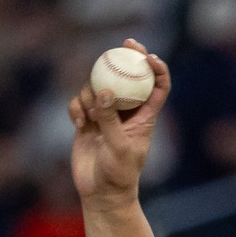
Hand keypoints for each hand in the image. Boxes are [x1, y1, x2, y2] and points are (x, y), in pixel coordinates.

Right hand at [67, 40, 170, 206]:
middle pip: (128, 76)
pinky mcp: (87, 121)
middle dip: (125, 57)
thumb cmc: (118, 174)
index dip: (157, 68)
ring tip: (90, 117)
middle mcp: (126, 112)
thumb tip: (104, 90)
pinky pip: (80, 102)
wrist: (100, 193)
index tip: (147, 55)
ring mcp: (106, 115)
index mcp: (145, 117)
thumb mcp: (118, 147)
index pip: (158, 86)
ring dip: (91, 94)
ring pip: (98, 87)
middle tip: (123, 43)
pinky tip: (78, 123)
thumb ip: (110, 118)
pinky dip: (77, 108)